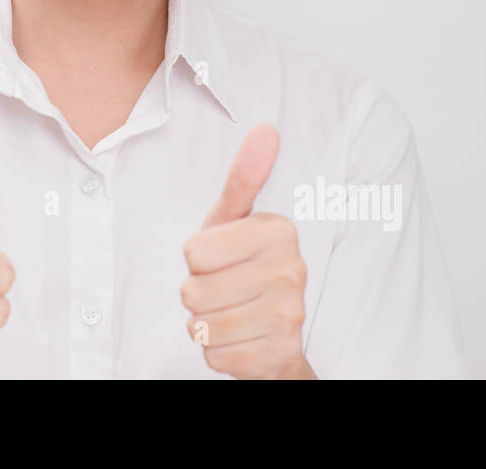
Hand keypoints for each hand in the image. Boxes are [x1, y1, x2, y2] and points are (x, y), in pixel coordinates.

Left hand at [180, 123, 315, 378]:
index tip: (221, 258)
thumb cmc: (244, 266)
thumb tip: (265, 130)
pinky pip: (215, 356)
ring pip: (202, 326)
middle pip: (193, 292)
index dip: (196, 259)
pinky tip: (239, 338)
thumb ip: (244, 177)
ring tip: (229, 312)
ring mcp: (290, 317)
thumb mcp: (235, 219)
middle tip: (223, 289)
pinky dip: (218, 351)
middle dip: (198, 294)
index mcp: (279, 232)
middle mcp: (293, 272)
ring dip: (206, 324)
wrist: (279, 332)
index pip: (193, 252)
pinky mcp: (281, 356)